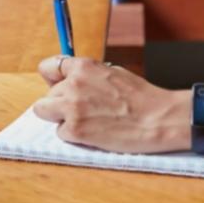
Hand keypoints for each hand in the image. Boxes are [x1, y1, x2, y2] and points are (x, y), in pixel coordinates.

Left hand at [33, 56, 190, 152]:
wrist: (159, 118)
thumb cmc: (142, 97)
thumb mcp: (113, 72)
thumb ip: (88, 75)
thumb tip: (71, 81)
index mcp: (83, 67)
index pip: (47, 67)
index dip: (53, 79)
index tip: (58, 85)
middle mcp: (73, 84)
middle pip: (47, 95)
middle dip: (60, 103)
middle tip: (84, 109)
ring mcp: (72, 107)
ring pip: (44, 112)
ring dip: (61, 118)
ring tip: (86, 120)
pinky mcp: (75, 130)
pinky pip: (60, 132)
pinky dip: (73, 135)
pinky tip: (94, 132)